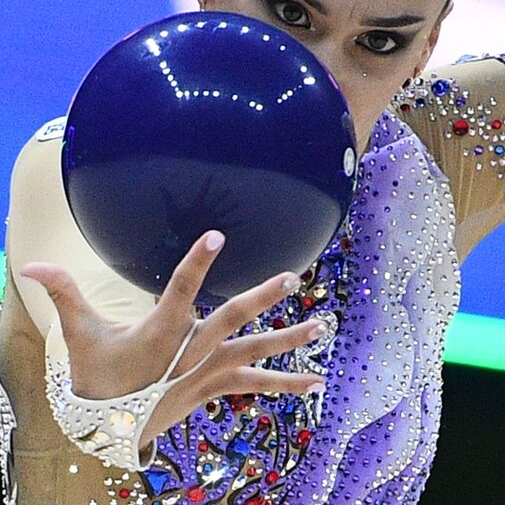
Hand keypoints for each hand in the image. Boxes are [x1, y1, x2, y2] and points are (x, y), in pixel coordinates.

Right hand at [19, 230, 325, 451]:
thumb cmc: (98, 370)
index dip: (196, 263)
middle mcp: (190, 350)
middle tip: (290, 277)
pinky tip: (319, 380)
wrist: (108, 423)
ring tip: (321, 326)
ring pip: (253, 353)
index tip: (216, 236)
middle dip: (260, 298)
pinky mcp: (216, 387)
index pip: (180, 288)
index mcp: (161, 330)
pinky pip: (256, 386)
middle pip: (230, 320)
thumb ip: (62, 292)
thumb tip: (28, 263)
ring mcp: (207, 370)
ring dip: (289, 341)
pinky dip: (287, 384)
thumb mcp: (80, 332)